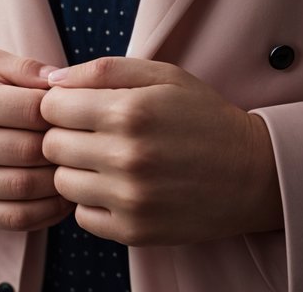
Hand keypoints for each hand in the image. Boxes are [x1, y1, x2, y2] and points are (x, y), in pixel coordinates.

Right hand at [0, 49, 75, 232]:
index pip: (27, 109)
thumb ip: (27, 69)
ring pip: (22, 188)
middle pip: (25, 150)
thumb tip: (59, 82)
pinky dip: (47, 211)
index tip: (76, 109)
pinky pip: (15, 218)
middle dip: (61, 146)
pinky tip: (65, 196)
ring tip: (79, 167)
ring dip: (58, 180)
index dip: (59, 110)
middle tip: (84, 141)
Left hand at [39, 57, 282, 246]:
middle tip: (92, 131)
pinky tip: (117, 185)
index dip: (61, 103)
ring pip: (62, 182)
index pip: (53, 107)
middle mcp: (125, 156)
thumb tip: (53, 80)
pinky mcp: (133, 231)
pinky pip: (82, 216)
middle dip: (64, 134)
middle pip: (51, 145)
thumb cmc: (204, 116)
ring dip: (76, 168)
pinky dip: (92, 200)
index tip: (77, 105)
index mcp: (129, 111)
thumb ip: (104, 70)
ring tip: (105, 158)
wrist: (251, 172)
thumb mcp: (163, 75)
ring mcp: (129, 199)